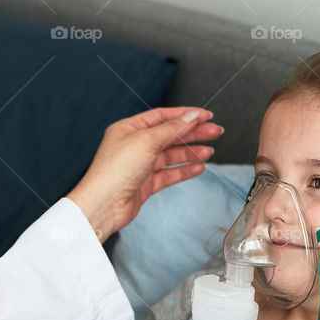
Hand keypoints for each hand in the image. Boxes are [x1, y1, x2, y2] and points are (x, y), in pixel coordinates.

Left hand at [67, 107, 222, 241]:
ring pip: (171, 155)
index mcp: (129, 129)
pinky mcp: (145, 184)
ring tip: (209, 151)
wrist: (103, 205)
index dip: (185, 115)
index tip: (205, 115)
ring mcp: (140, 165)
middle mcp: (134, 145)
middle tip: (215, 131)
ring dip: (191, 152)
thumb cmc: (113, 171)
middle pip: (170, 135)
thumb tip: (190, 116)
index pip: (162, 117)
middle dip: (193, 133)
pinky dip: (184, 170)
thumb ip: (171, 129)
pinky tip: (198, 167)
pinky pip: (169, 174)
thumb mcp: (146, 141)